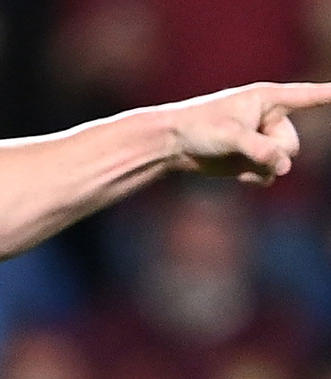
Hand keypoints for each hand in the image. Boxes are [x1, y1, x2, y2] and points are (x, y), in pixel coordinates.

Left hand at [163, 81, 330, 184]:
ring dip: (264, 167)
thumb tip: (284, 169)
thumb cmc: (199, 127)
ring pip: (283, 161)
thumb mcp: (231, 136)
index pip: (309, 96)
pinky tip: (241, 176)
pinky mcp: (254, 159)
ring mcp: (263, 139)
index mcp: (268, 98)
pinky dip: (258, 177)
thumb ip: (262, 151)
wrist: (174, 144)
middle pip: (292, 144)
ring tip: (239, 160)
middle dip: (274, 153)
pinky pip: (270, 174)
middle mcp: (270, 118)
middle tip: (247, 151)